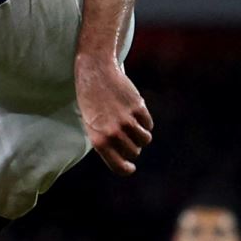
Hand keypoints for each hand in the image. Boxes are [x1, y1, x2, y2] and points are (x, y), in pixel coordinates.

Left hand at [75, 56, 152, 175]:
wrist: (95, 71)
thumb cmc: (91, 101)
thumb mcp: (91, 124)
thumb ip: (106, 142)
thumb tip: (125, 156)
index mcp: (98, 140)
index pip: (118, 166)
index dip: (127, 169)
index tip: (130, 167)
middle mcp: (113, 133)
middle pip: (134, 152)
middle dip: (132, 147)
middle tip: (125, 135)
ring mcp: (126, 120)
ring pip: (145, 140)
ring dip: (141, 135)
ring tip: (131, 125)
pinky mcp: (138, 108)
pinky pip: (149, 125)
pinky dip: (144, 121)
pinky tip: (134, 113)